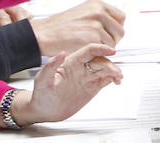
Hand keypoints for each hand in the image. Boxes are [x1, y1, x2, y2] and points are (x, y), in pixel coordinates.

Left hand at [5, 43, 121, 125]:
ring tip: (118, 78)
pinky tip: (117, 81)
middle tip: (116, 73)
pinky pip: (105, 79)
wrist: (44, 111)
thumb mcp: (42, 80)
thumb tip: (61, 53)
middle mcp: (81, 67)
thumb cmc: (40, 95)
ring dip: (114, 71)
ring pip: (105, 69)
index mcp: (71, 62)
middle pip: (100, 60)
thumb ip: (50, 66)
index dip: (101, 49)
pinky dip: (113, 79)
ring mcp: (87, 77)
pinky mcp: (91, 87)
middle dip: (110, 64)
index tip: (111, 50)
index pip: (89, 51)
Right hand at [32, 0, 125, 56]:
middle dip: (113, 40)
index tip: (111, 34)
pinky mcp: (91, 39)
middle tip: (101, 45)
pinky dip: (97, 54)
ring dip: (104, 49)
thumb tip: (113, 24)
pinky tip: (87, 52)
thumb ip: (98, 15)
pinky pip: (103, 51)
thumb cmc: (59, 26)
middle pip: (120, 31)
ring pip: (113, 43)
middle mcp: (99, 12)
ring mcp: (96, 25)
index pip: (121, 17)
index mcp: (97, 4)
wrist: (43, 34)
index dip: (116, 28)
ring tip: (90, 48)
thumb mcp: (82, 12)